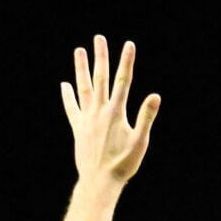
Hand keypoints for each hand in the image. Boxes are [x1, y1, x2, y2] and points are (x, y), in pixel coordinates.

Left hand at [59, 37, 158, 185]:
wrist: (99, 182)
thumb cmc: (123, 164)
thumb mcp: (140, 142)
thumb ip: (146, 117)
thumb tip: (155, 96)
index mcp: (116, 112)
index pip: (123, 81)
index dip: (126, 62)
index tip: (129, 44)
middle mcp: (100, 111)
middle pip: (100, 78)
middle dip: (101, 57)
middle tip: (98, 38)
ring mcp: (87, 119)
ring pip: (84, 88)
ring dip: (81, 68)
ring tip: (78, 51)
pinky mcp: (79, 129)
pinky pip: (72, 108)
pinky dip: (68, 96)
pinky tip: (65, 85)